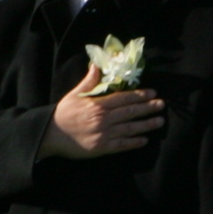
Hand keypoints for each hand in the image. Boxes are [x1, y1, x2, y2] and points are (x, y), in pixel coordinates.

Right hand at [44, 80, 162, 158]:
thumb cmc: (63, 113)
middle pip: (130, 112)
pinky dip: (134, 142)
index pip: (123, 98)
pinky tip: (145, 140)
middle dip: (148, 108)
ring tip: (159, 121)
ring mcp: (103, 134)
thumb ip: (89, 81)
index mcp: (98, 104)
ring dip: (146, 125)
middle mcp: (103, 119)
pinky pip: (121, 145)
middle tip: (161, 105)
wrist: (51, 134)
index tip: (152, 93)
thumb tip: (96, 65)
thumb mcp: (75, 94)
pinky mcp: (101, 148)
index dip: (139, 95)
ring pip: (129, 128)